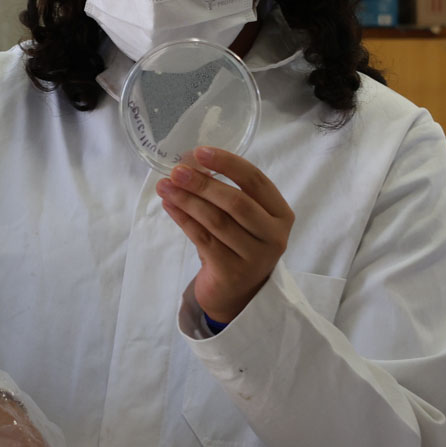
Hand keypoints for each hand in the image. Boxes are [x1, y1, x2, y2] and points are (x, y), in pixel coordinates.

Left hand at [155, 146, 292, 322]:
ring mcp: (255, 257)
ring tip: (165, 186)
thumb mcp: (244, 219)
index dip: (228, 163)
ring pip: (216, 221)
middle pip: (236, 202)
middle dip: (203, 183)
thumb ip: (226, 194)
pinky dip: (184, 219)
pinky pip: (203, 239)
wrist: (237, 294)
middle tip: (176, 171)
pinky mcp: (232, 272)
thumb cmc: (238, 246)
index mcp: (281, 214)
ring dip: (188, 200)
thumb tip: (189, 164)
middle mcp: (274, 236)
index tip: (200, 151)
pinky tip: (170, 206)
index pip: (256, 180)